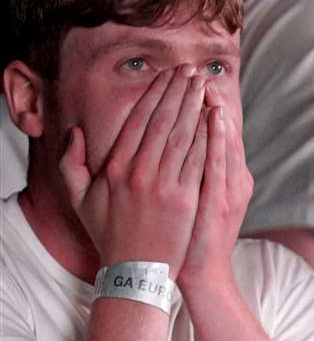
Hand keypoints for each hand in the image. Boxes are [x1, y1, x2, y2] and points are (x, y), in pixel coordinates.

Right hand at [59, 66, 208, 272]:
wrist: (136, 269)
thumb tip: (75, 132)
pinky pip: (199, 160)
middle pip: (162, 121)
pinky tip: (216, 118)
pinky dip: (208, 136)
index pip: (138, 121)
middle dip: (178, 91)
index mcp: (114, 168)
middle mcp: (139, 172)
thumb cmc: (109, 233)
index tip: (166, 76)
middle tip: (191, 71)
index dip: (154, 94)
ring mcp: (164, 186)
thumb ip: (70, 163)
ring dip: (195, 106)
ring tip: (204, 85)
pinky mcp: (187, 199)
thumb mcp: (78, 198)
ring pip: (183, 136)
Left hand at [179, 88, 253, 288]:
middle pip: (224, 131)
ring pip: (225, 141)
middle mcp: (235, 179)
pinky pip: (219, 162)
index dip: (209, 104)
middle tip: (196, 72)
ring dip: (216, 110)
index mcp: (232, 176)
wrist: (201, 273)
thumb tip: (196, 141)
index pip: (221, 133)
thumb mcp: (209, 201)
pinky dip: (218, 138)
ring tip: (205, 83)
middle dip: (209, 99)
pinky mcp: (220, 200)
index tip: (194, 80)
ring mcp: (230, 190)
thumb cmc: (196, 238)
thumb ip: (205, 171)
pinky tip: (214, 117)